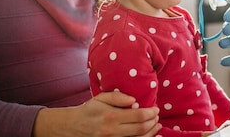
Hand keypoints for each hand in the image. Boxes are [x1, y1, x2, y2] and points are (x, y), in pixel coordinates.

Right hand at [33, 91, 160, 136]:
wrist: (72, 127)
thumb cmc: (89, 110)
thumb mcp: (101, 98)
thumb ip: (118, 97)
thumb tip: (134, 100)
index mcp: (111, 116)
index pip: (139, 116)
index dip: (151, 113)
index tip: (156, 109)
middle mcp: (112, 131)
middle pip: (141, 129)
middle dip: (153, 122)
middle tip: (157, 116)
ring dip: (151, 133)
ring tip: (156, 125)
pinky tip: (147, 134)